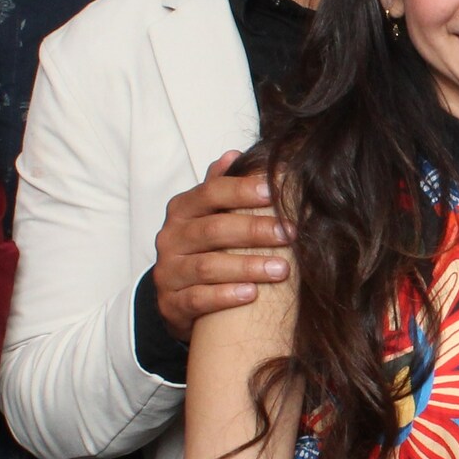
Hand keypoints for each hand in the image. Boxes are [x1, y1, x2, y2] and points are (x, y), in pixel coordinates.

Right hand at [153, 154, 290, 339]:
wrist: (178, 297)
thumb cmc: (203, 249)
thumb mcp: (209, 215)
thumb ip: (221, 187)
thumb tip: (235, 154)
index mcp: (182, 210)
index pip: (210, 193)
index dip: (242, 190)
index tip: (275, 191)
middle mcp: (170, 238)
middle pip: (213, 230)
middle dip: (255, 230)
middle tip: (290, 234)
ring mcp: (168, 272)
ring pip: (207, 266)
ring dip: (247, 267)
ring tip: (281, 269)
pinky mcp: (170, 304)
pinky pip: (197, 298)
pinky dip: (225, 296)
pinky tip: (252, 295)